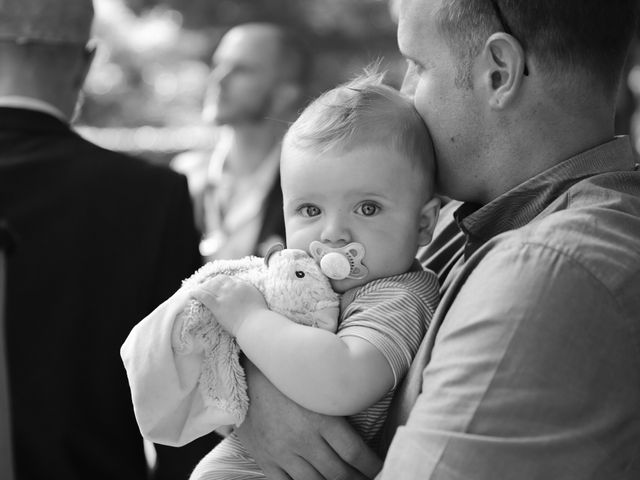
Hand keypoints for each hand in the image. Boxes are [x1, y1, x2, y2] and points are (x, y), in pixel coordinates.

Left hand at [190, 275, 267, 336]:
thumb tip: (246, 295)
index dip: (222, 281)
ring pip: (210, 286)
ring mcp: (224, 296)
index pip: (229, 279)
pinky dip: (197, 293)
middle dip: (212, 282)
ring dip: (203, 287)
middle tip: (207, 286)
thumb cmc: (259, 316)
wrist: (255, 324)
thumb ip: (250, 293)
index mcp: (243, 285)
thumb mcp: (257, 299)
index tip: (219, 284)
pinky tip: (191, 293)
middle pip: (218, 280)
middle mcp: (232, 287)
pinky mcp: (217, 305)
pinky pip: (204, 296)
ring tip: (198, 290)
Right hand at [236, 360, 382, 479]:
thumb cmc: (287, 375)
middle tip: (367, 479)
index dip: (372, 465)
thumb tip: (364, 410)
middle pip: (339, 473)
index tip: (379, 467)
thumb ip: (337, 403)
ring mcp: (282, 453)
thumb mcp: (316, 384)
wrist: (244, 373)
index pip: (356, 453)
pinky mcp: (265, 459)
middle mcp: (303, 439)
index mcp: (320, 418)